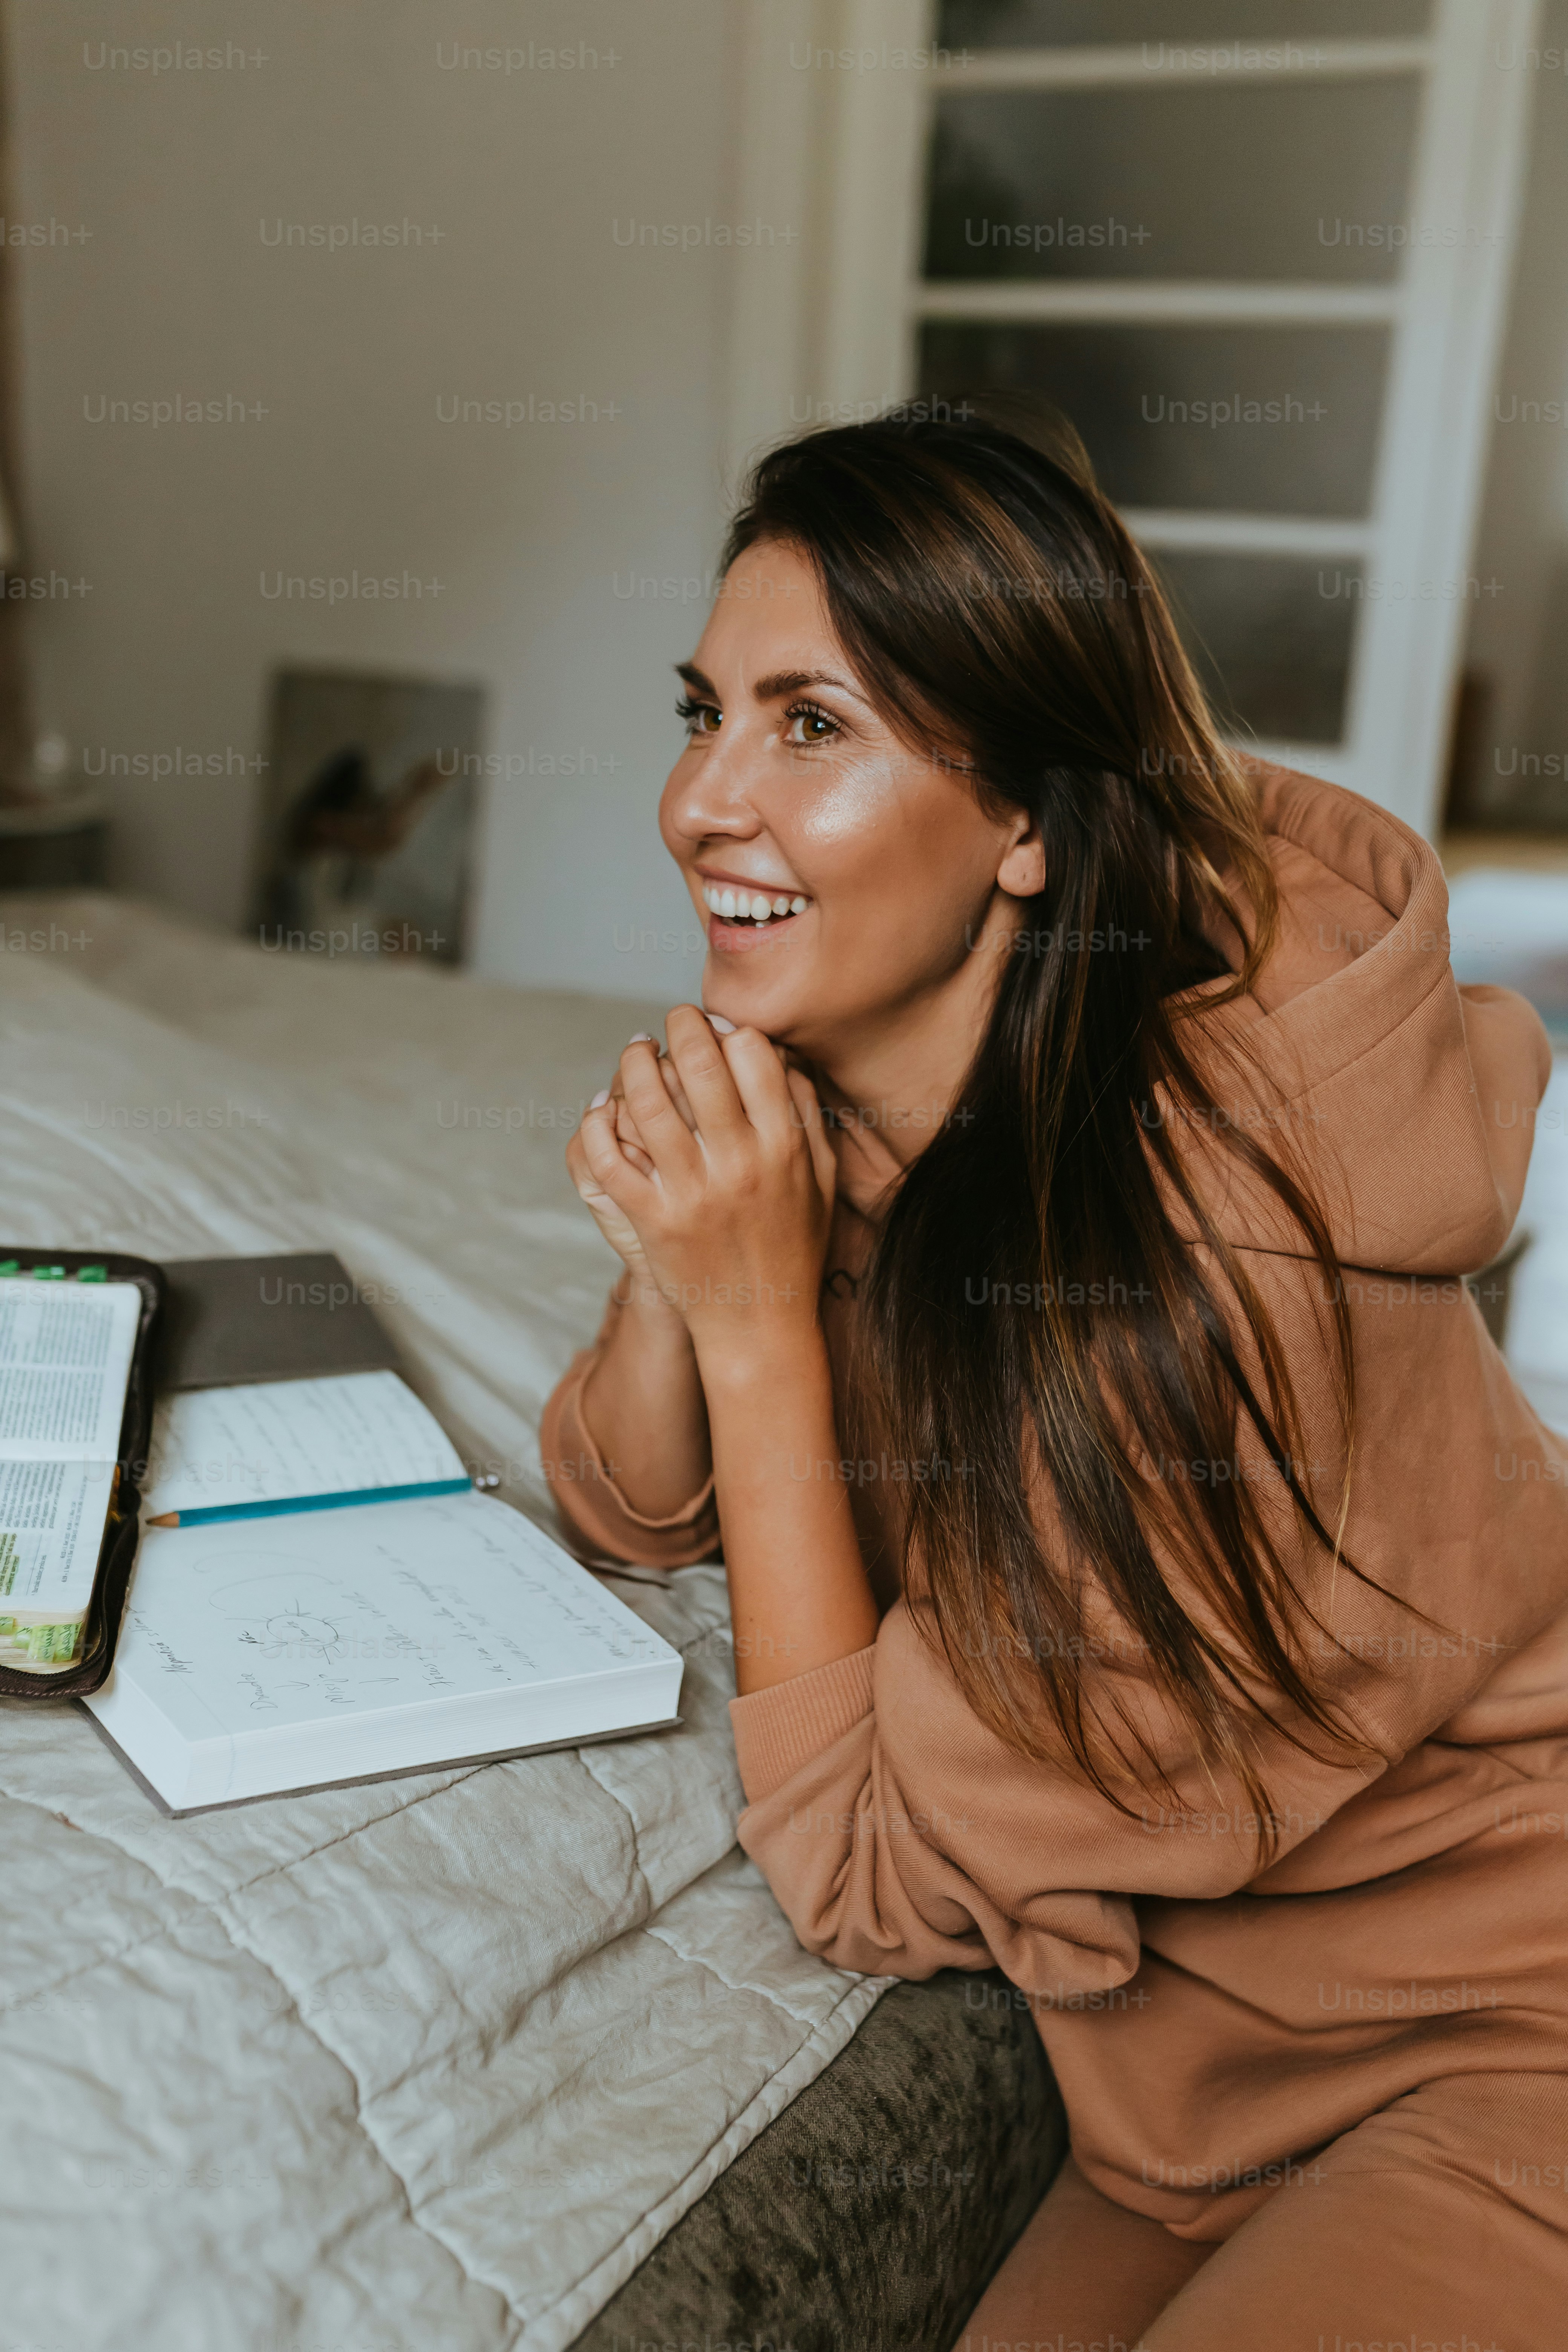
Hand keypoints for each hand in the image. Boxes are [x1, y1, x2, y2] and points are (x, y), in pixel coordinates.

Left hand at [575, 1006, 836, 1368]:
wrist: (760, 1326)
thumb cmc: (793, 1248)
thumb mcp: (821, 1181)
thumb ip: (806, 1116)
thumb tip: (781, 1055)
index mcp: (785, 1149)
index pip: (755, 1056)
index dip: (732, 1027)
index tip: (719, 1024)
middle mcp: (739, 1165)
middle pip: (700, 1064)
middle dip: (681, 1026)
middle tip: (673, 1019)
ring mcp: (691, 1193)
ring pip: (648, 1102)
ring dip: (634, 1063)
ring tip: (636, 1051)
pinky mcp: (652, 1220)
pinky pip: (610, 1156)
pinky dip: (600, 1123)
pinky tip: (605, 1107)